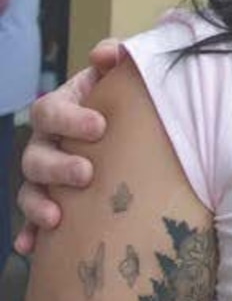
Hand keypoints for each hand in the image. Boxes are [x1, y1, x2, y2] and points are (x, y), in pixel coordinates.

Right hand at [13, 38, 125, 254]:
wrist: (134, 127)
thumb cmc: (126, 98)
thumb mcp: (122, 76)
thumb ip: (116, 58)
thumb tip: (106, 53)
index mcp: (62, 107)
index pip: (49, 110)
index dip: (70, 118)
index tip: (99, 126)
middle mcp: (47, 142)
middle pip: (35, 155)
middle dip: (58, 166)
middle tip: (86, 174)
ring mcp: (45, 174)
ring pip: (30, 189)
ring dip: (38, 203)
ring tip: (56, 217)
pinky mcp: (51, 201)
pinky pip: (32, 220)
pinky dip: (29, 233)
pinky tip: (30, 247)